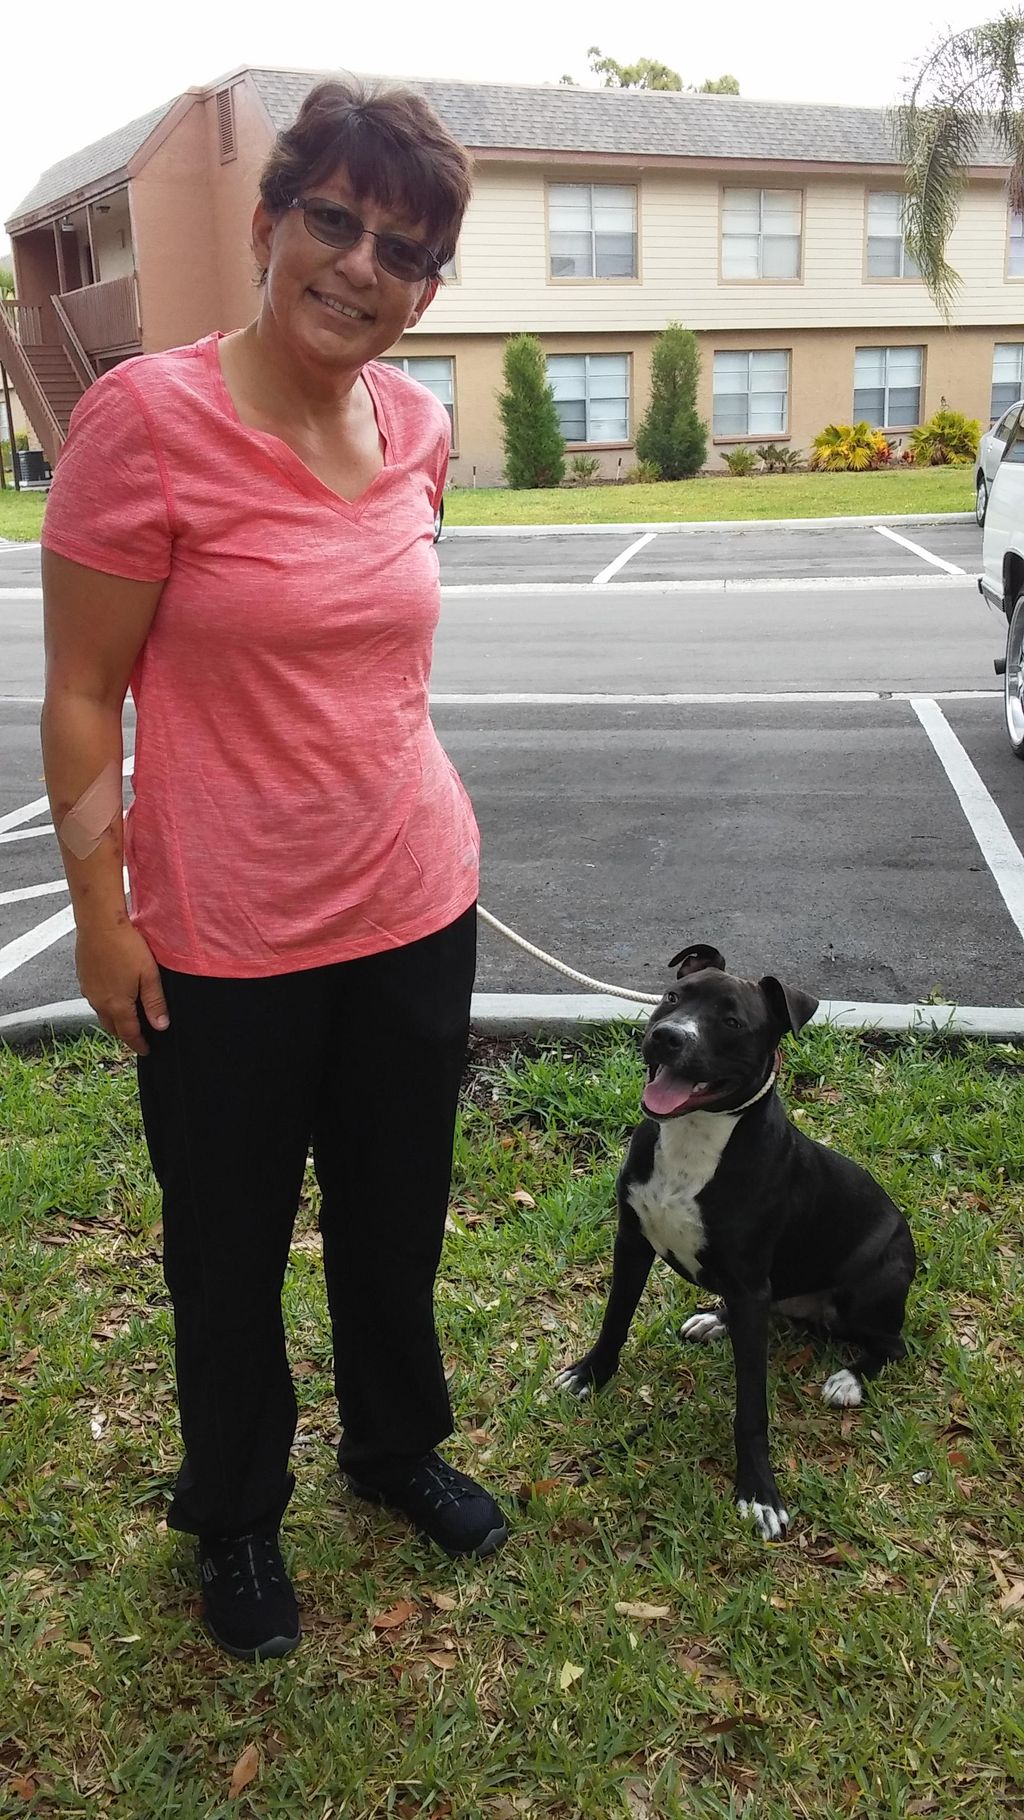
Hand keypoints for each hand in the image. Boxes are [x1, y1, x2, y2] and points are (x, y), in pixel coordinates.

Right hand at [75, 921, 168, 1056]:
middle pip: (112, 1027)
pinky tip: (114, 995)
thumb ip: (155, 1002)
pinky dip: (105, 1004)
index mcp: (116, 1004)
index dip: (139, 1044)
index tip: (146, 1050)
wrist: (99, 923)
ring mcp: (88, 990)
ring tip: (127, 1018)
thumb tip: (161, 1026)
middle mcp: (99, 1002)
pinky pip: (95, 999)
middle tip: (138, 1037)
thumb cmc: (126, 946)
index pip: (129, 1034)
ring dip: (114, 1020)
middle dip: (125, 1035)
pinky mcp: (83, 978)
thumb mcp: (149, 975)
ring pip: (102, 1014)